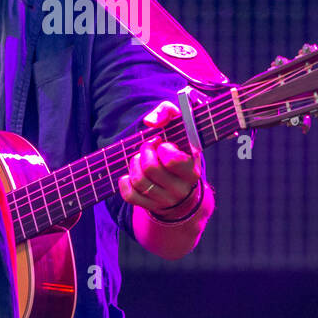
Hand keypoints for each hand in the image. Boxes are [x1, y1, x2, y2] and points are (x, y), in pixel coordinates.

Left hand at [117, 100, 203, 217]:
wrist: (182, 179)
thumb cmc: (179, 146)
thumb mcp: (180, 125)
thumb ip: (167, 111)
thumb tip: (150, 121)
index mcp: (192, 169)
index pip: (173, 160)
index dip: (162, 148)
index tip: (163, 143)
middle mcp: (181, 188)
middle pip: (151, 169)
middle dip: (145, 152)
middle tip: (148, 147)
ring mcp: (166, 200)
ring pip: (140, 181)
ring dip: (134, 164)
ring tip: (141, 158)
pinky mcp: (151, 206)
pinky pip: (130, 196)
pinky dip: (125, 182)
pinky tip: (130, 174)